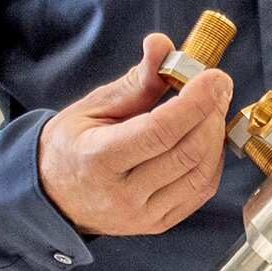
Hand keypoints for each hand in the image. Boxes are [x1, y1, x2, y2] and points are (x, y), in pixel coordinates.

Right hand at [37, 34, 233, 236]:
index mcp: (98, 160)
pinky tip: (207, 138)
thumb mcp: (94, 106)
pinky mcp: (158, 224)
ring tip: (213, 109)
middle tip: (218, 86)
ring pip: (201, 175)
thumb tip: (162, 45)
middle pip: (186, 153)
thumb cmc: (71, 145)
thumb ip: (136, 80)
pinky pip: (201, 192)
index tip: (214, 77)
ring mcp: (142, 216)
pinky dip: (212, 161)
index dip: (194, 102)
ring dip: (216, 137)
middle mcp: (122, 194)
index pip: (159, 132)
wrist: (53, 195)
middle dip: (211, 114)